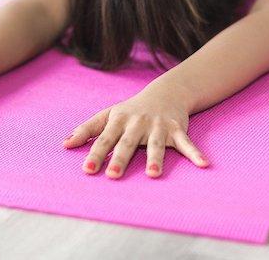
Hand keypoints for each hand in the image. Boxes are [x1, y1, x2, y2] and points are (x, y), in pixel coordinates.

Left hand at [63, 84, 208, 178]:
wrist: (165, 92)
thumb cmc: (131, 109)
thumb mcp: (108, 115)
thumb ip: (87, 129)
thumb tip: (65, 144)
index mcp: (119, 121)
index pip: (104, 139)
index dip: (96, 154)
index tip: (87, 169)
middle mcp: (137, 123)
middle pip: (127, 143)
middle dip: (121, 158)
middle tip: (113, 175)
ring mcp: (158, 126)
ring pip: (156, 145)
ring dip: (156, 159)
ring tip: (154, 175)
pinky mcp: (177, 129)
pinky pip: (186, 143)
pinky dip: (195, 154)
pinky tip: (204, 164)